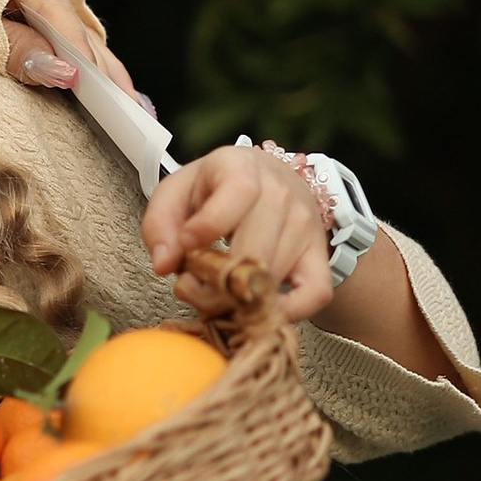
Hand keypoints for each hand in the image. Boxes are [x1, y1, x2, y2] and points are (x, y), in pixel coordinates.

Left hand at [2, 0, 145, 105]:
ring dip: (100, 67)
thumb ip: (16, 50)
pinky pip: (66, 32)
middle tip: (132, 112)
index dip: (81, 54)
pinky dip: (82, 59)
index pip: (58, 13)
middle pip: (77, 24)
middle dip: (102, 69)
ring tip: (130, 107)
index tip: (103, 91)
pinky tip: (105, 86)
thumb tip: (66, 76)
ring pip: (77, 29)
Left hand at [142, 145, 335, 322]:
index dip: (209, 225)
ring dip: (239, 300)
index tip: (186, 247)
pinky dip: (287, 312)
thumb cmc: (214, 190)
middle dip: (216, 283)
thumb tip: (164, 264)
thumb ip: (160, 224)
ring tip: (214, 295)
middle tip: (192, 289)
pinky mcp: (320, 255)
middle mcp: (281, 192)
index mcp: (241, 167)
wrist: (268, 180)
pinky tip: (256, 310)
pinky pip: (315, 294)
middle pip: (254, 252)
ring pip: (274, 278)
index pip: (238, 193)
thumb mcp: (177, 193)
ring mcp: (305, 225)